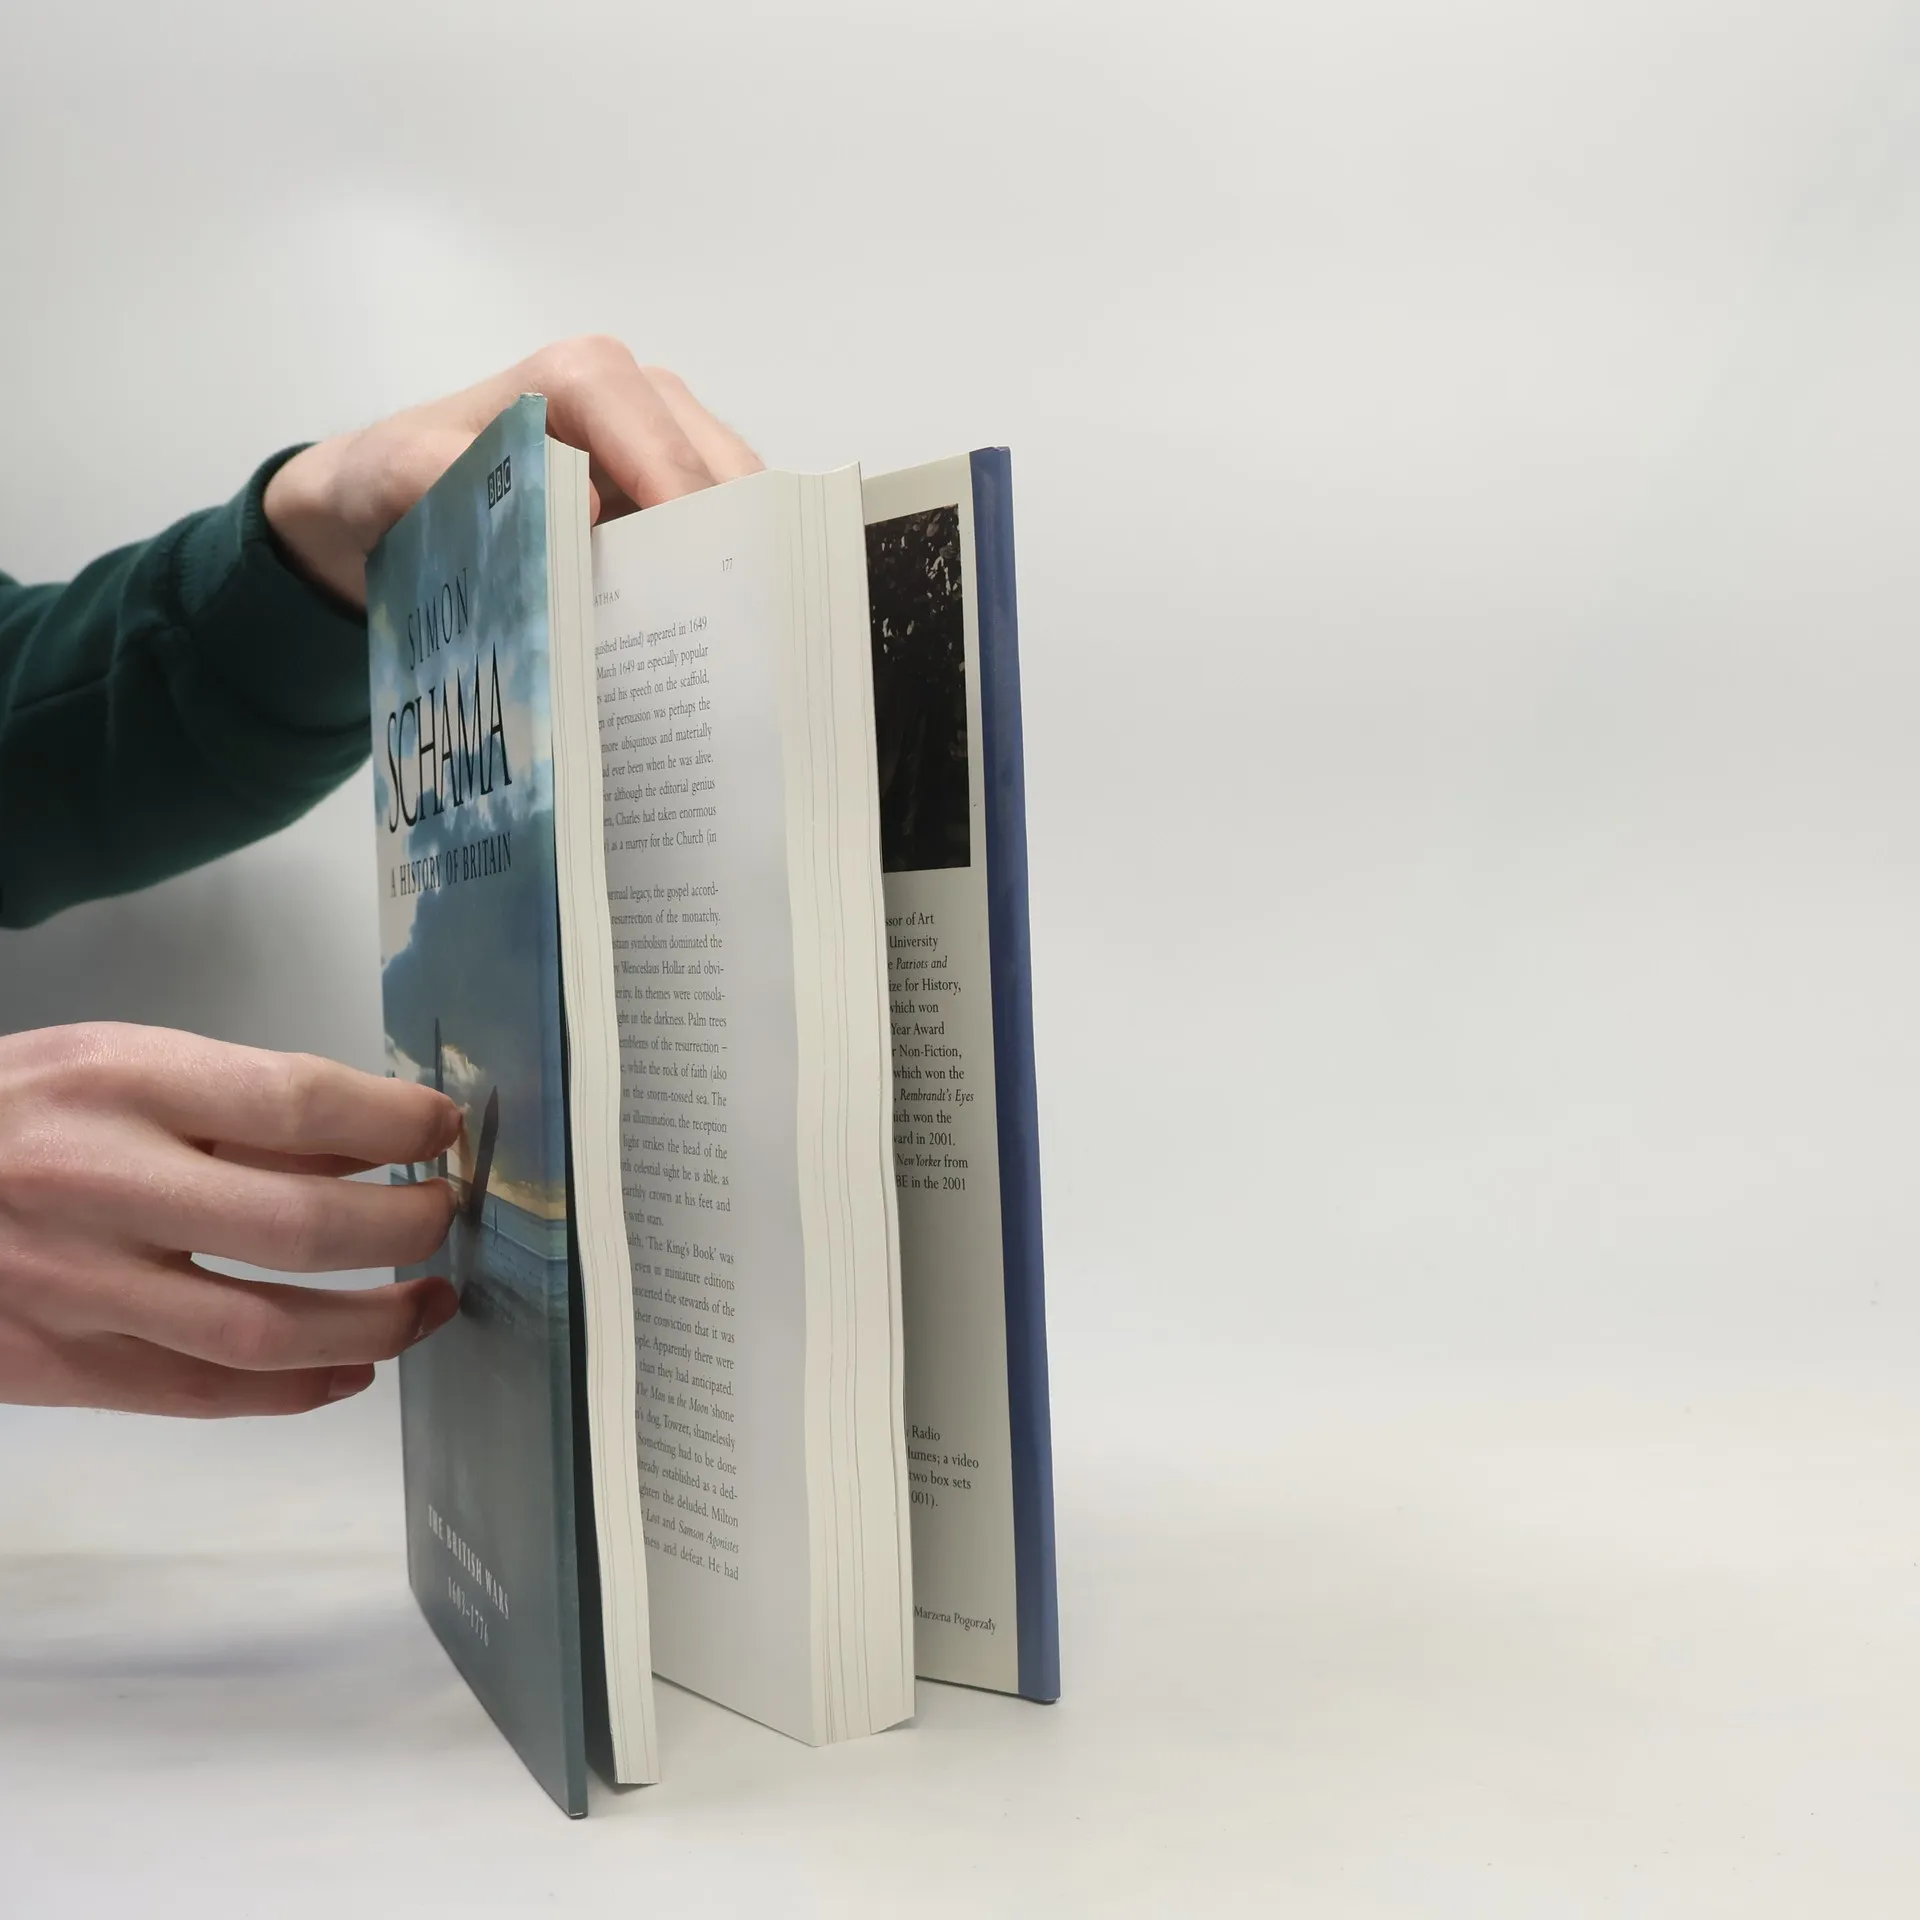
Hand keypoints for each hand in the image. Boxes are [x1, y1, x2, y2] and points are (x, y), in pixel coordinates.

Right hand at [0, 1023, 462, 1416]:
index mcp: (119, 1084)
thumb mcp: (119, 1065)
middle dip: (404, 1228)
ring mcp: (74, 1288)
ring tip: (431, 1305)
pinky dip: (296, 1391)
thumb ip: (243, 1105)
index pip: (298, 1103)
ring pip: (264, 1331)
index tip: (444, 1130)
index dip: (398, 1123)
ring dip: (376, 1325)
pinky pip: (203, 1395)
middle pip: (299, 1226)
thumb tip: (380, 1143)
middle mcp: (97, 1184)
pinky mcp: (56, 1369)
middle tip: (445, 1218)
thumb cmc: (14, 1116)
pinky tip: (352, 1371)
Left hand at [263, 337, 762, 608]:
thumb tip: (578, 503)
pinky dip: (720, 590)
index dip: (688, 497)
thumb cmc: (395, 479)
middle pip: (721, 473)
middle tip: (741, 632)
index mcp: (583, 379)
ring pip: (737, 511)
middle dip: (735, 547)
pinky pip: (718, 542)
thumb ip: (445, 468)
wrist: (386, 509)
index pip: (659, 435)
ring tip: (741, 653)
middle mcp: (640, 407)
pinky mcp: (670, 511)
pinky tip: (717, 647)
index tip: (701, 568)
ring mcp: (664, 458)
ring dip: (738, 577)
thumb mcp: (391, 471)